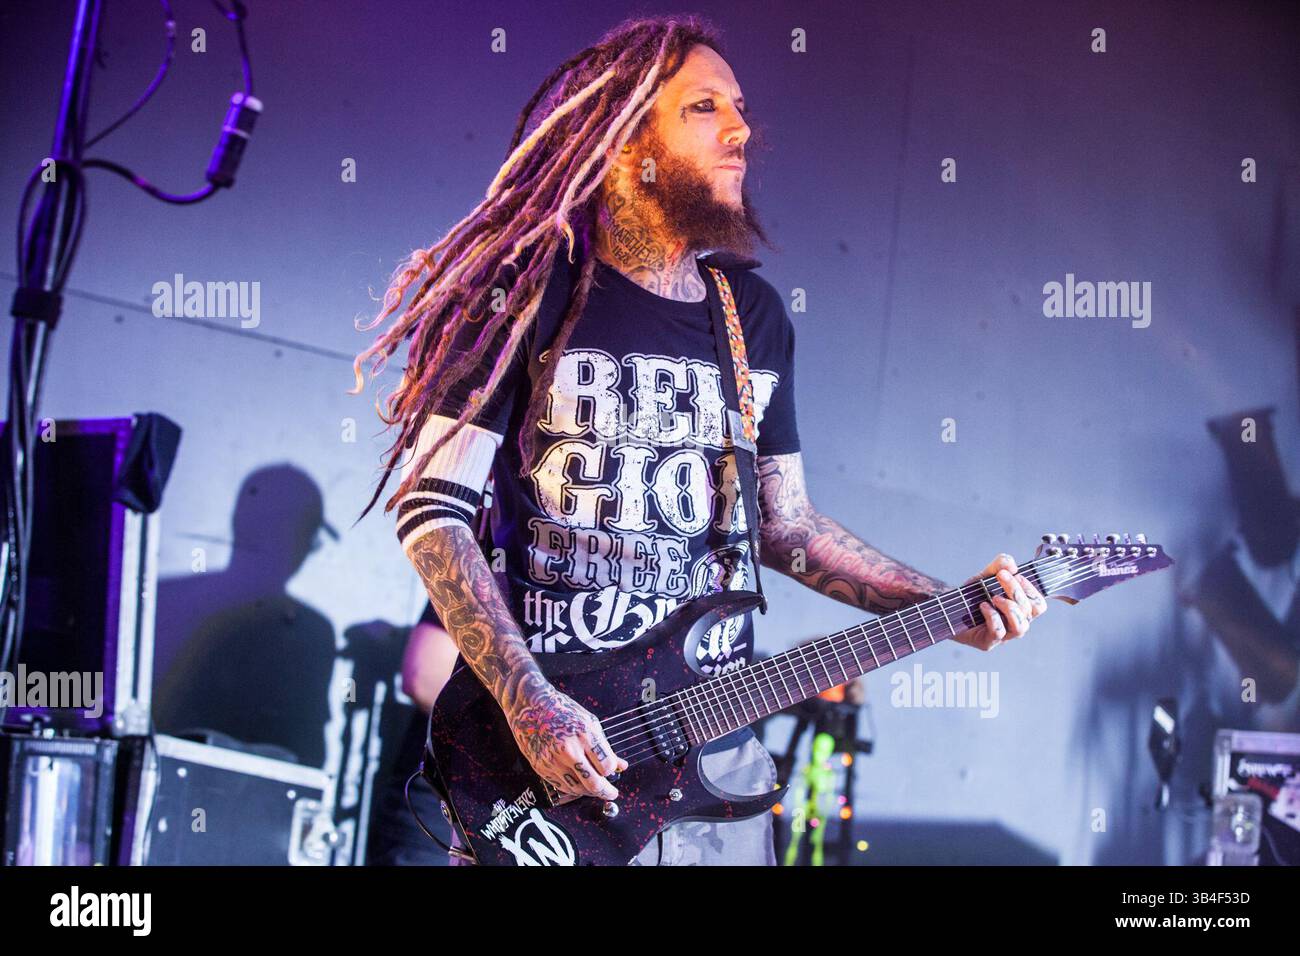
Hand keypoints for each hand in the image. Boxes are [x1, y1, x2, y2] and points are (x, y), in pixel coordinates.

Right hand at [504, 679, 627, 800]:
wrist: (531, 706)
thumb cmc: (560, 710)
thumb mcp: (589, 722)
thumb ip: (605, 746)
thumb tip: (621, 765)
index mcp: (584, 735)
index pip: (607, 766)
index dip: (612, 771)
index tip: (613, 771)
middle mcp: (569, 750)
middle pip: (594, 783)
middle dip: (606, 791)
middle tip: (611, 793)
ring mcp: (554, 760)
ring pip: (577, 788)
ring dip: (589, 792)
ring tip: (595, 788)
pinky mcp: (542, 767)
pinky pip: (561, 786)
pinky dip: (572, 789)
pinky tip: (578, 784)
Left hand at [953, 553, 1047, 650]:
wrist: (949, 608)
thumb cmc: (973, 594)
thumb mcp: (986, 576)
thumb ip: (999, 566)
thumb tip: (1011, 564)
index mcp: (1020, 610)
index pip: (1038, 604)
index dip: (1030, 589)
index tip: (1016, 575)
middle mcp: (1015, 624)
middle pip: (1029, 611)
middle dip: (1016, 591)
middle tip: (1001, 576)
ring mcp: (1004, 636)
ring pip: (1020, 627)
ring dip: (1010, 608)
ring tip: (994, 597)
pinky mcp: (988, 642)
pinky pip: (998, 633)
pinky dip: (992, 617)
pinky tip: (982, 606)